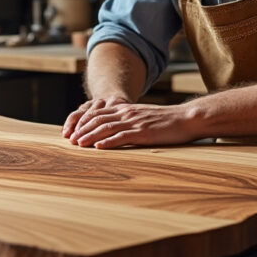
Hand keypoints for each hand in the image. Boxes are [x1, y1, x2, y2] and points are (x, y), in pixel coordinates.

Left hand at [62, 98, 196, 148]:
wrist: (186, 118)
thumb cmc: (166, 121)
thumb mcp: (143, 116)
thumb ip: (129, 119)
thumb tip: (116, 128)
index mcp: (126, 109)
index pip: (99, 113)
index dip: (84, 122)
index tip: (74, 131)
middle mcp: (127, 113)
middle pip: (98, 119)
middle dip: (82, 129)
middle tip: (71, 140)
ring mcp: (134, 122)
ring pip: (106, 128)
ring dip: (90, 136)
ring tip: (79, 144)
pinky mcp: (143, 132)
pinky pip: (122, 137)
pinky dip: (108, 142)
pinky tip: (98, 148)